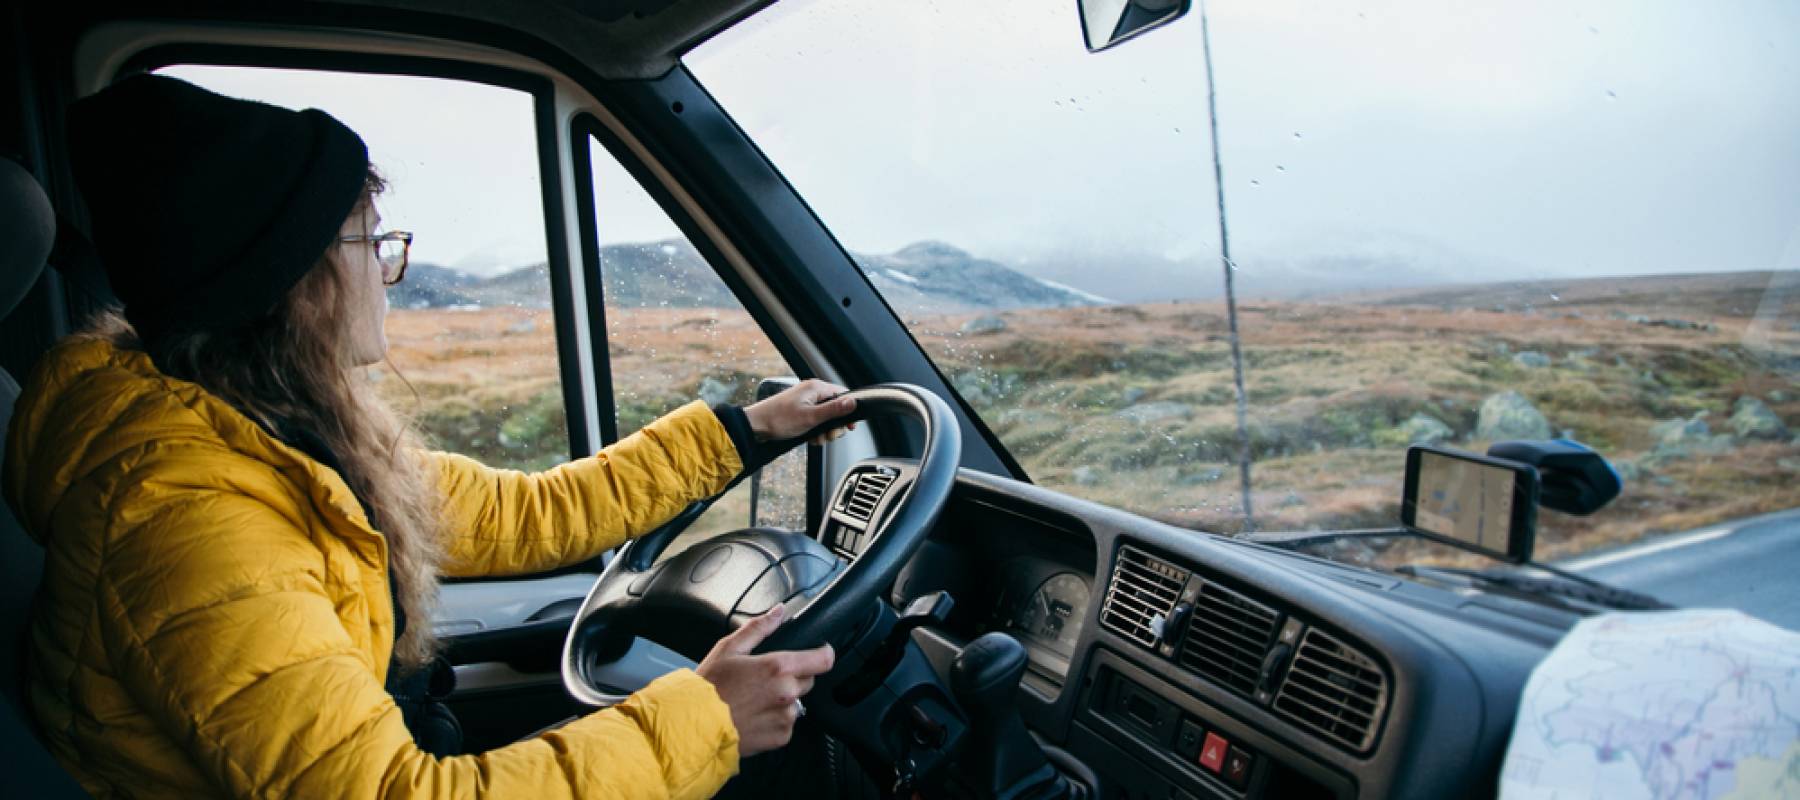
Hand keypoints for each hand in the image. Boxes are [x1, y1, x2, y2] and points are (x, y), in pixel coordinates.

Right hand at [694, 604, 835, 756]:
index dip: (822, 653)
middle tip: (766, 679)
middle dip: (793, 676)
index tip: (817, 652)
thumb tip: (778, 612)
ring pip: (797, 702)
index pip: (823, 659)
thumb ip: (758, 628)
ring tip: (756, 699)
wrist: (694, 726)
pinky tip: (754, 715)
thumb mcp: (729, 648)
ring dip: (784, 699)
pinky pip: (787, 723)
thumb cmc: (709, 687)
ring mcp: (785, 717)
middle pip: (808, 680)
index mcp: (778, 667)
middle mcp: (787, 693)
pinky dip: (776, 719)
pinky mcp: (781, 737)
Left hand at [742, 379, 857, 443]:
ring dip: (824, 430)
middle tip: (828, 436)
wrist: (755, 426)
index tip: (848, 426)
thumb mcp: (811, 417)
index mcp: (816, 388)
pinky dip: (815, 430)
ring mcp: (805, 401)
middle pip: (835, 408)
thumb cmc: (779, 419)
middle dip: (834, 425)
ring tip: (816, 438)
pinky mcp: (799, 411)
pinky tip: (810, 438)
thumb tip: (853, 403)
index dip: (848, 412)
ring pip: (825, 417)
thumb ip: (833, 410)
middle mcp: (811, 392)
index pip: (843, 395)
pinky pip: (815, 420)